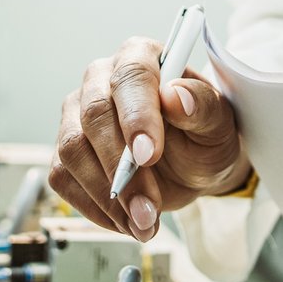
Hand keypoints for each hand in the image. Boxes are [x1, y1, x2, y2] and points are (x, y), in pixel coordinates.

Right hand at [49, 36, 248, 241]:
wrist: (193, 164)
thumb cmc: (204, 134)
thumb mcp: (218, 123)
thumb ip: (202, 106)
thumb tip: (176, 96)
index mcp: (140, 58)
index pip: (131, 77)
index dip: (136, 116)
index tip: (148, 155)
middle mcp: (101, 80)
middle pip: (94, 115)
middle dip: (120, 169)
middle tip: (148, 208)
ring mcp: (77, 114)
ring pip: (72, 150)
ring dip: (107, 195)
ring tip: (144, 223)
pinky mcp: (66, 150)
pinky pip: (63, 178)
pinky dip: (93, 207)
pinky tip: (125, 221)